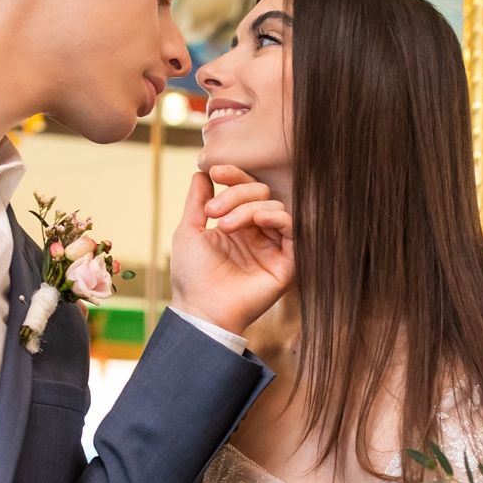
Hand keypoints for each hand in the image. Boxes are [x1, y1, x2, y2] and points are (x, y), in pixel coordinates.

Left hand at [167, 165, 291, 337]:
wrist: (201, 310)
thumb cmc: (192, 276)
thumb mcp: (189, 231)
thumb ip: (197, 202)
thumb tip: (201, 172)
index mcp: (237, 225)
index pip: (244, 190)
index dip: (233, 176)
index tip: (215, 172)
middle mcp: (258, 234)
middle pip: (261, 193)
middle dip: (236, 194)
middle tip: (213, 213)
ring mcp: (273, 247)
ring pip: (274, 207)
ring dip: (248, 208)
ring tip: (226, 225)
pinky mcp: (287, 263)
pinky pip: (293, 229)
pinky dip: (276, 217)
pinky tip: (258, 220)